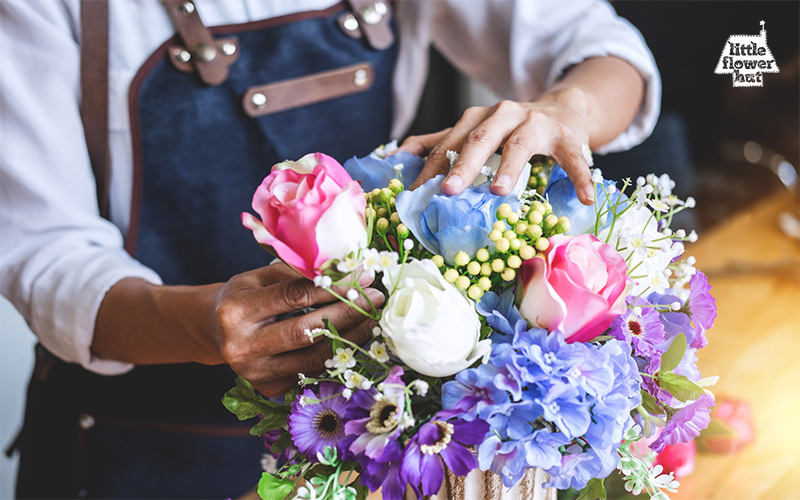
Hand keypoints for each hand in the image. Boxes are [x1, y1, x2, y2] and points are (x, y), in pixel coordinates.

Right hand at [208, 263, 383, 396]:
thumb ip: (296, 273)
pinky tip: (355, 339)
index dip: (333, 286)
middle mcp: (242, 346)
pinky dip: (337, 355)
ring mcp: (255, 373)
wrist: (215, 332)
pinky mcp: (269, 389)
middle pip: (306, 331)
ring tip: (373, 319)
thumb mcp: (259, 276)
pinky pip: (312, 372)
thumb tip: (345, 268)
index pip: (294, 296)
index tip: (362, 276)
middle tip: (375, 298)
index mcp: (236, 311)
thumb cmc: (243, 297)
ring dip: (350, 338)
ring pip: (314, 358)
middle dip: (347, 313)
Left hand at [399, 88, 595, 204]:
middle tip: (448, 190)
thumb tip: (397, 154)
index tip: (414, 193)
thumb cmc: (512, 128)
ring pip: (520, 144)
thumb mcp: (476, 130)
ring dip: (510, 167)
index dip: (431, 167)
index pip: (450, 142)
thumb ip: (440, 141)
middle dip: (463, 164)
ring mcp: (537, 124)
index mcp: (478, 118)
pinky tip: (585, 197)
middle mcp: (504, 115)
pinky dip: (579, 177)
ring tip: (499, 192)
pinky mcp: (568, 136)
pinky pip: (573, 158)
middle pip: (480, 138)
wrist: (564, 107)